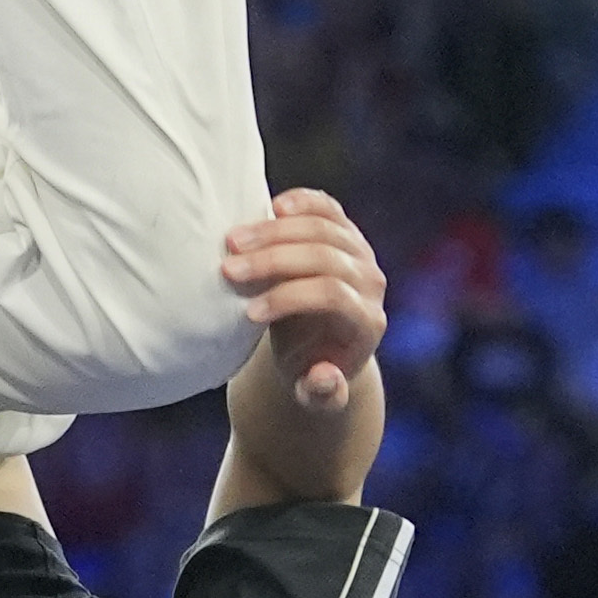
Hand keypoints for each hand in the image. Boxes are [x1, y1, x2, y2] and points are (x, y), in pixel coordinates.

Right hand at [220, 188, 387, 412]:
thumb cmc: (309, 368)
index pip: (331, 296)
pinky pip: (327, 208)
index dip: (289, 298)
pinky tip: (271, 205)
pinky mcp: (345, 231)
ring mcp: (360, 252)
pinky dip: (300, 202)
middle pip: (325, 257)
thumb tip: (324, 377)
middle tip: (227, 268)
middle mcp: (370, 282)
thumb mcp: (314, 394)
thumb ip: (322, 394)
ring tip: (231, 240)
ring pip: (323, 227)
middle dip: (273, 260)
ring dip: (273, 230)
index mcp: (366, 321)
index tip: (248, 312)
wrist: (321, 344)